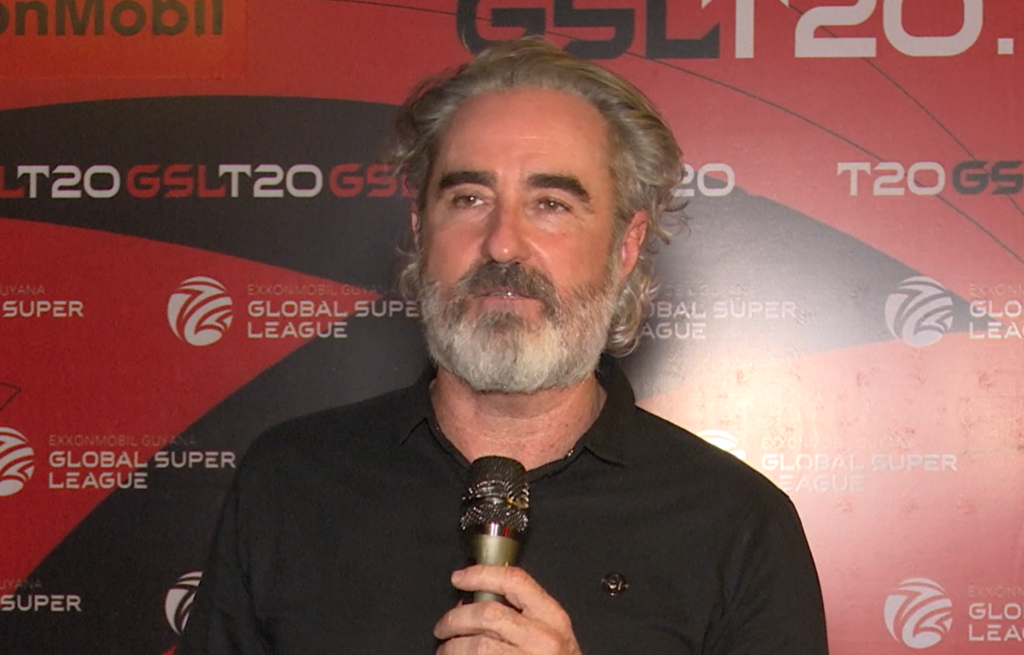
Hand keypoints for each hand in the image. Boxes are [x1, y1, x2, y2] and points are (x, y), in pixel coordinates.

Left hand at [434, 565, 582, 654]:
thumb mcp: (551, 631)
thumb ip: (522, 612)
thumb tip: (473, 601)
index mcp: (553, 617)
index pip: (515, 581)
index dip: (481, 574)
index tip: (460, 577)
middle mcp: (543, 639)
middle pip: (488, 614)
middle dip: (456, 618)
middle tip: (443, 626)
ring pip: (477, 646)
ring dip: (452, 647)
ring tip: (446, 650)